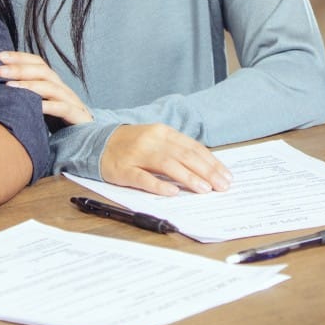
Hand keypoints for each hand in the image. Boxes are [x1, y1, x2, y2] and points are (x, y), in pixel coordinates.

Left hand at [0, 51, 92, 125]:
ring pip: (50, 88)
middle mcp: (62, 88)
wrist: (83, 138)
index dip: (20, 57)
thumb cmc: (56, 122)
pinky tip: (33, 106)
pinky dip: (47, 106)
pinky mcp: (77, 116)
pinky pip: (62, 108)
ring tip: (9, 86)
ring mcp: (71, 101)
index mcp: (53, 83)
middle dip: (20, 69)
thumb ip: (23, 96)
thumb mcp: (37, 106)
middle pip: (42, 71)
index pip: (37, 63)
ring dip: (29, 85)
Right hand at [99, 124, 232, 195]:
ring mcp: (137, 154)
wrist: (97, 142)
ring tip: (204, 189)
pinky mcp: (123, 169)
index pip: (193, 147)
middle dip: (206, 171)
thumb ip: (177, 151)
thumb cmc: (133, 144)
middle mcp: (152, 141)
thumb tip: (205, 168)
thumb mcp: (157, 140)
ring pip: (167, 165)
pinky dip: (158, 185)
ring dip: (188, 178)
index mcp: (163, 132)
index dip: (211, 162)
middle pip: (184, 155)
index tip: (226, 175)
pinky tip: (172, 192)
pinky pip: (142, 178)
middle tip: (222, 185)